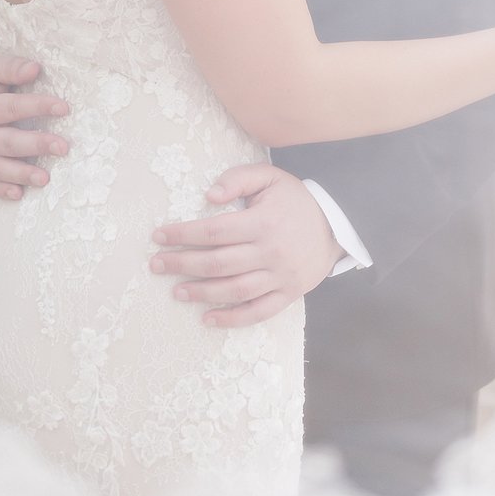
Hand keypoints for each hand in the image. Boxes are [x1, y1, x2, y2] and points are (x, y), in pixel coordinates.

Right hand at [0, 52, 69, 201]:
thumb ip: (9, 67)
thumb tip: (35, 69)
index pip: (11, 108)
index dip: (38, 106)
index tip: (64, 107)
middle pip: (7, 142)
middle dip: (36, 145)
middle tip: (62, 147)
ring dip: (21, 174)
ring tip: (45, 178)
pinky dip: (0, 190)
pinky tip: (18, 194)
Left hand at [150, 162, 337, 327]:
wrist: (338, 225)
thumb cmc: (295, 199)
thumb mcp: (269, 176)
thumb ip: (237, 179)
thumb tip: (209, 195)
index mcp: (262, 222)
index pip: (214, 230)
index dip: (183, 234)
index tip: (158, 236)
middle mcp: (270, 252)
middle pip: (218, 263)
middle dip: (182, 264)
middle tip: (156, 265)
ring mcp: (281, 277)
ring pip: (235, 290)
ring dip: (202, 292)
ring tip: (176, 291)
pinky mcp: (289, 294)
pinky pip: (259, 312)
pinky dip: (233, 319)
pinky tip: (208, 319)